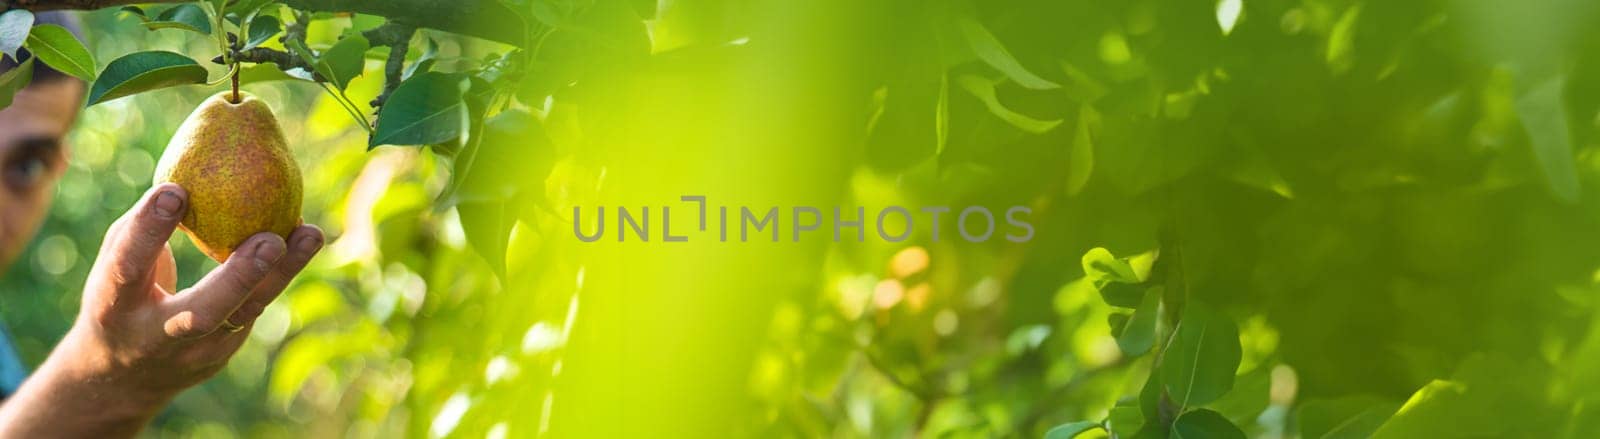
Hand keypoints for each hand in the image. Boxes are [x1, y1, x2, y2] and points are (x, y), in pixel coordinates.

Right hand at [0, 183, 323, 436]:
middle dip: (239, 277)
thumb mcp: (112, 267)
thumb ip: (142, 233)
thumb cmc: (120, 298)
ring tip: (309, 234)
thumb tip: (190, 179)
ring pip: (245, 314)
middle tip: (270, 239)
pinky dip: (280, 273)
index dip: (148, 230)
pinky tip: (303, 240)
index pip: (128, 267)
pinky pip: (256, 307)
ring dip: (281, 273)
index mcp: (114, 307)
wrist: (123, 376)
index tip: (174, 190)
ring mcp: (196, 352)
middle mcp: (156, 336)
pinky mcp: (225, 353)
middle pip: (203, 313)